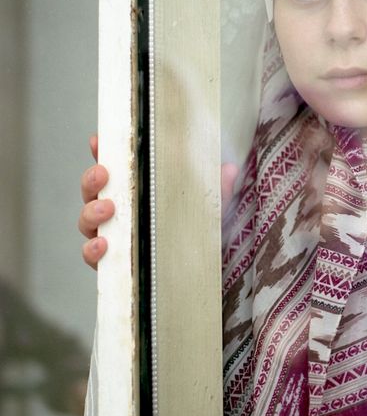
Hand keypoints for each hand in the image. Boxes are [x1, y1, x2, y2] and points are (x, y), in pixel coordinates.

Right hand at [78, 135, 238, 269]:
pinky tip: (102, 245)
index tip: (98, 141)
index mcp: (140, 193)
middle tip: (103, 174)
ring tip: (107, 209)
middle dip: (92, 180)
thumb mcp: (213, 209)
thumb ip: (218, 190)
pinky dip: (93, 250)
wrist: (209, 274)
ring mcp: (116, 239)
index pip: (117, 170)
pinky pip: (93, 258)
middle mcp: (122, 214)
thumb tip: (229, 169)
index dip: (103, 153)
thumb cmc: (203, 236)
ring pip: (88, 222)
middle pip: (93, 193)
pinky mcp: (116, 265)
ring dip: (91, 212)